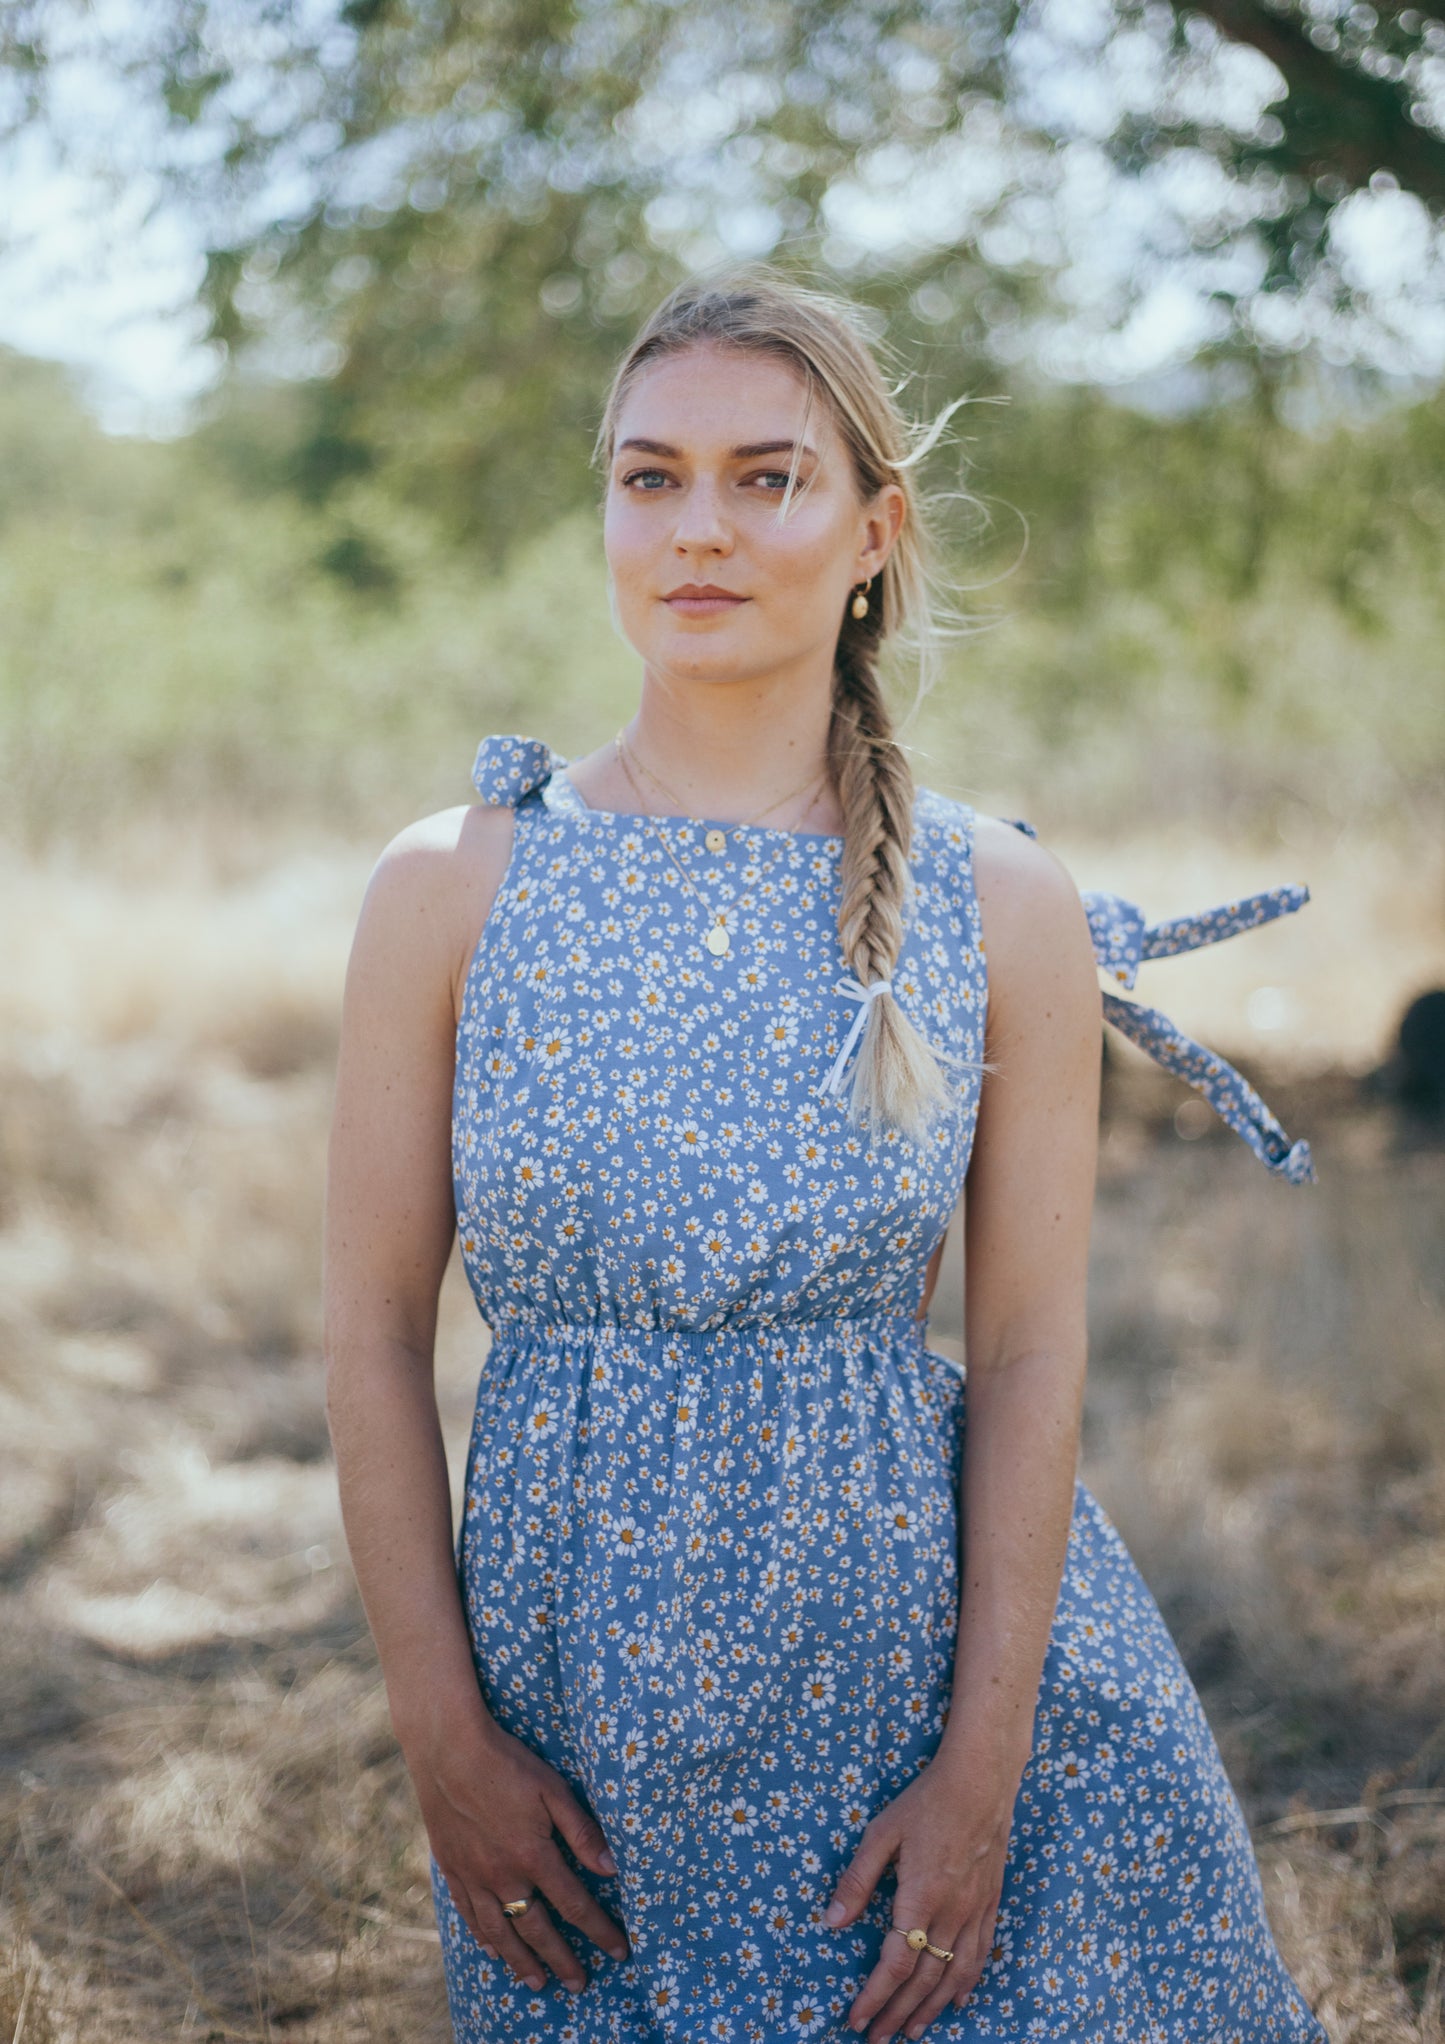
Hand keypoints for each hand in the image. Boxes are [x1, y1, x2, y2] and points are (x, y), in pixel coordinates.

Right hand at [405, 1708, 629, 1994]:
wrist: (447, 1750)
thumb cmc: (507, 1764)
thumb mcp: (553, 1789)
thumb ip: (581, 1832)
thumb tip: (611, 1868)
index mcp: (533, 1856)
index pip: (575, 1905)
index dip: (599, 1931)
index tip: (619, 1952)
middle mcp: (503, 1877)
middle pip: (538, 1930)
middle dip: (562, 1960)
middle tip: (579, 1984)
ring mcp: (474, 1877)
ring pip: (500, 1933)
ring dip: (521, 1962)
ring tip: (536, 1983)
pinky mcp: (452, 1870)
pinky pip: (469, 1916)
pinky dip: (483, 1938)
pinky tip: (492, 1950)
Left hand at [823, 1751, 1015, 2041]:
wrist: (980, 1780)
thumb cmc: (925, 1802)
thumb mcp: (882, 1833)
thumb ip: (857, 1881)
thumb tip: (831, 1923)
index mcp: (920, 1897)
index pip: (895, 1963)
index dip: (874, 1996)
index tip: (856, 2019)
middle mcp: (951, 1912)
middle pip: (924, 1979)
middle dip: (898, 2013)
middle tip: (878, 2038)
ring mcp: (975, 1910)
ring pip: (956, 1974)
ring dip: (933, 2009)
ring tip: (913, 2031)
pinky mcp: (991, 1903)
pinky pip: (982, 1954)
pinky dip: (969, 1983)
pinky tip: (959, 2000)